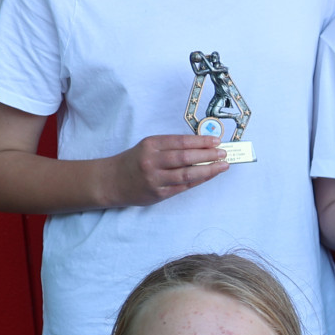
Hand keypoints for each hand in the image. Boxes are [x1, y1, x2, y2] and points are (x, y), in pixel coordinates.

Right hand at [108, 134, 228, 205]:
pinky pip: (183, 186)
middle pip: (185, 157)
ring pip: (187, 174)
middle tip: (223, 153)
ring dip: (208, 169)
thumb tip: (201, 145)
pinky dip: (198, 180)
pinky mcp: (158, 194)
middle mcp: (152, 161)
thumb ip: (171, 146)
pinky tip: (209, 175)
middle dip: (208, 155)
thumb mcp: (148, 146)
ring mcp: (155, 179)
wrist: (111, 181)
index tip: (216, 141)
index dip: (201, 141)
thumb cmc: (134, 161)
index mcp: (151, 145)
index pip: (181, 142)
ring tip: (222, 165)